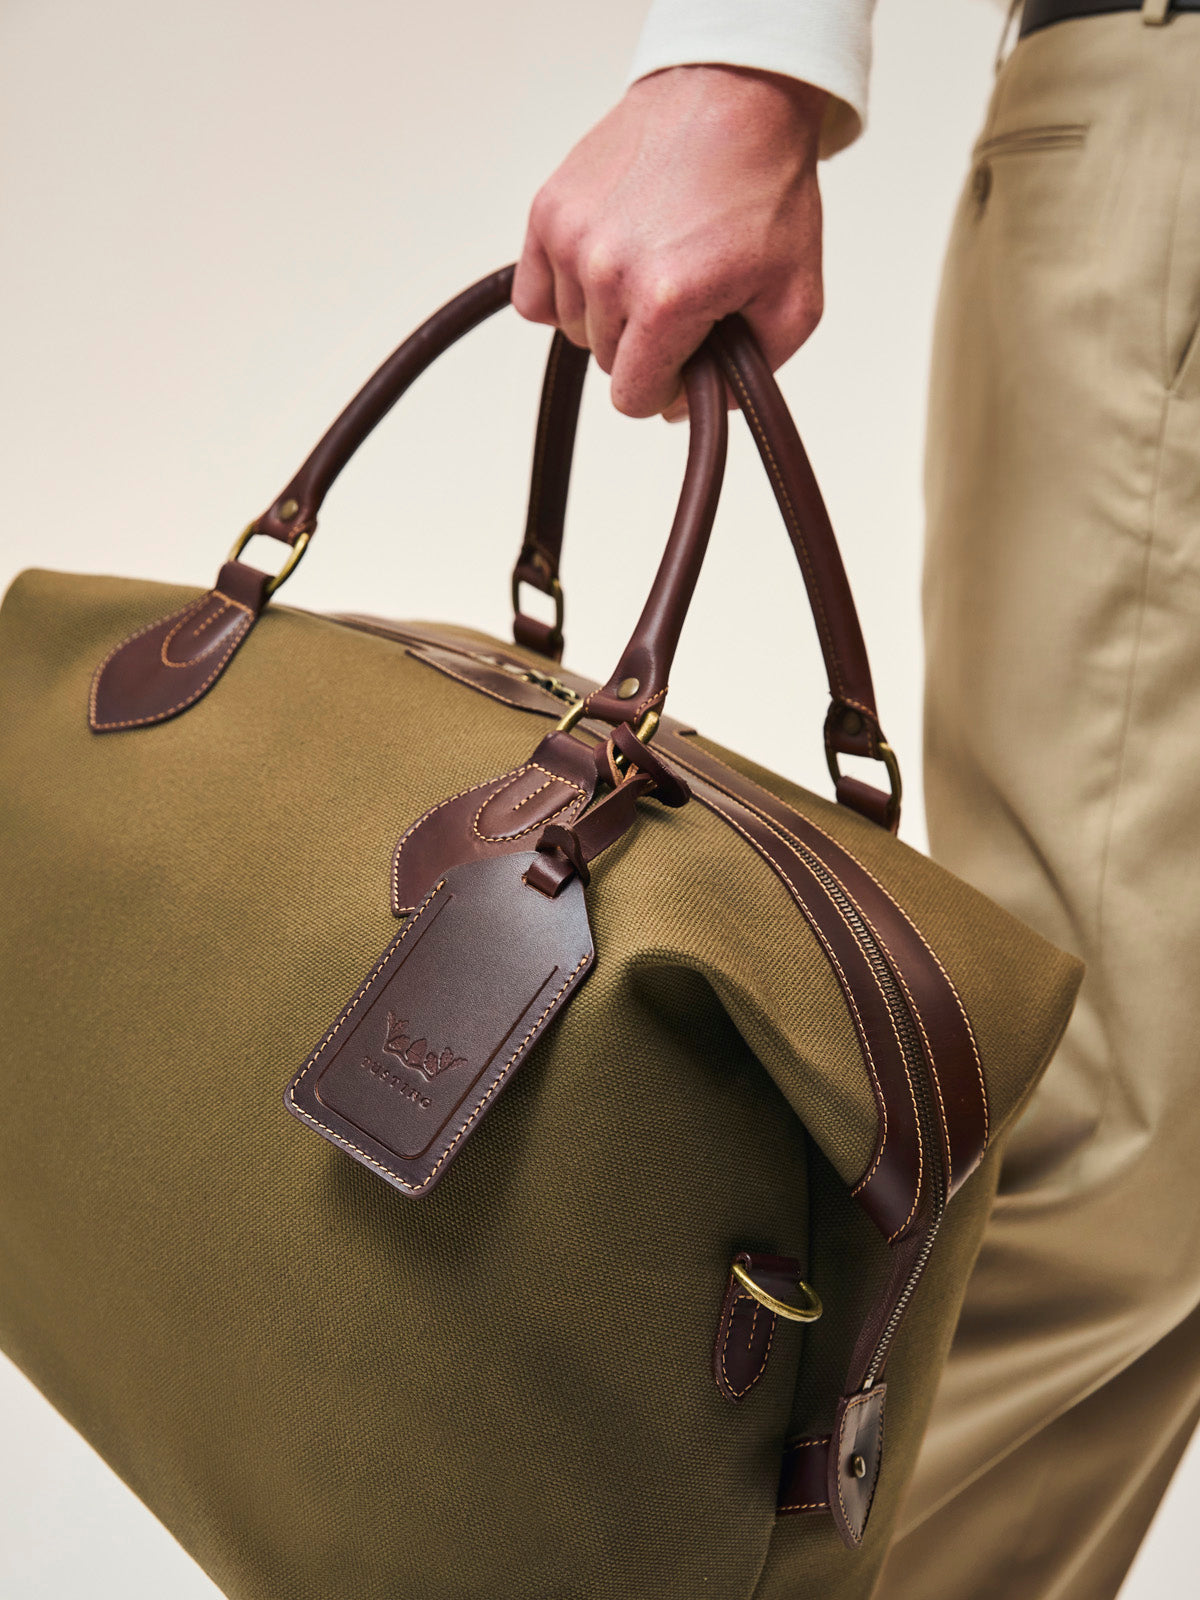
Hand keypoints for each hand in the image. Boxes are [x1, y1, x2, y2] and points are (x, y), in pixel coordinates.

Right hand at [513, 65, 826, 418]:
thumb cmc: (765, 192)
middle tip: (682, 295)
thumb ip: (746, 380)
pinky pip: (532, 296)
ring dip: (607, 314)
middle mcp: (608, 270)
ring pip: (571, 329)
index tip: (690, 353)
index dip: (666, 387)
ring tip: (649, 266)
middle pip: (605, 363)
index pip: (633, 399)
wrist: (735, 96)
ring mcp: (572, 237)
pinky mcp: (548, 210)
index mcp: (666, 300)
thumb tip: (680, 410)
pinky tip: (603, 266)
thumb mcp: (794, 300)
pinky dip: (563, 291)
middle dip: (645, 345)